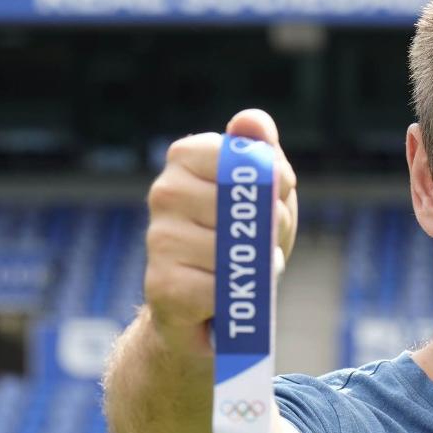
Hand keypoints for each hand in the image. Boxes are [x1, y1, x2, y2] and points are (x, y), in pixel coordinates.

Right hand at [143, 109, 298, 355]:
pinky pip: (222, 287)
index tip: (274, 198)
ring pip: (234, 248)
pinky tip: (224, 296)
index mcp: (186, 158)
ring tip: (243, 269)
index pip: (243, 158)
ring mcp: (158, 237)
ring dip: (256, 265)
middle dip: (271, 227)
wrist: (209, 312)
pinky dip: (235, 296)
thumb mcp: (261, 194)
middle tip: (263, 243)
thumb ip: (260, 154)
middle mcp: (164, 191)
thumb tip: (252, 120)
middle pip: (243, 204)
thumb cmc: (240, 242)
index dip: (274, 183)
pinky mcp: (160, 284)